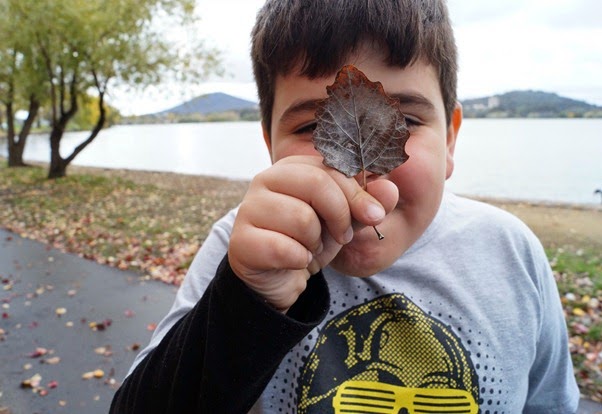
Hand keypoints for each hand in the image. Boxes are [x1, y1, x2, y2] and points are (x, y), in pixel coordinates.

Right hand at [228, 156, 397, 311]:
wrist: (279, 277)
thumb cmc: (309, 241)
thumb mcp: (344, 221)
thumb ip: (368, 204)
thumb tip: (390, 189)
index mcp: (291, 168)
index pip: (332, 168)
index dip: (358, 194)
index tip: (373, 216)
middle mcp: (265, 180)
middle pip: (316, 184)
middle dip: (339, 216)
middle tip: (341, 236)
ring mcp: (248, 209)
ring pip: (302, 218)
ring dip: (316, 242)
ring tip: (309, 247)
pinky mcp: (241, 241)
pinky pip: (284, 248)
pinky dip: (299, 260)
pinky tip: (294, 261)